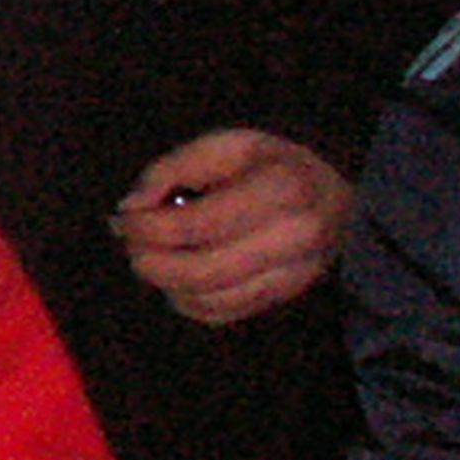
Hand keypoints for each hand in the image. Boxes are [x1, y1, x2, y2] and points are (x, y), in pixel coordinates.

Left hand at [112, 127, 347, 327]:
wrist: (336, 200)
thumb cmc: (273, 167)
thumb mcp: (227, 145)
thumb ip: (173, 169)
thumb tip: (131, 207)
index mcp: (282, 189)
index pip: (197, 225)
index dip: (146, 227)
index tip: (123, 219)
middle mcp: (295, 238)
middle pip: (200, 271)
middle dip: (149, 260)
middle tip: (131, 242)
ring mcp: (294, 275)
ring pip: (208, 299)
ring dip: (164, 281)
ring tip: (152, 255)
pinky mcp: (282, 298)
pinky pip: (219, 314)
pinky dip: (185, 300)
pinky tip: (178, 275)